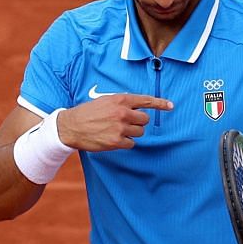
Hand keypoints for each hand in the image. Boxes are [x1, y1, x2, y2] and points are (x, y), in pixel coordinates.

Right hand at [56, 94, 172, 150]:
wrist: (72, 126)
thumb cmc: (89, 112)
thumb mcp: (105, 101)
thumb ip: (122, 103)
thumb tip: (138, 108)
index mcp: (121, 99)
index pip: (146, 101)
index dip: (160, 104)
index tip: (171, 106)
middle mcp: (123, 112)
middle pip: (145, 120)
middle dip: (138, 122)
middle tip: (126, 123)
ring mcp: (120, 128)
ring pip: (139, 132)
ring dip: (131, 133)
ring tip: (116, 130)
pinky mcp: (117, 141)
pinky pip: (131, 144)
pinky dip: (125, 143)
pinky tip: (113, 138)